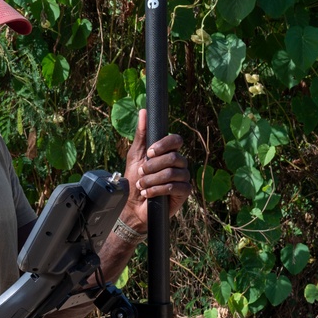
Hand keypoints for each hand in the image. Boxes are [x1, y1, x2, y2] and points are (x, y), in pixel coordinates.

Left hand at [120, 108, 190, 230]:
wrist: (132, 205)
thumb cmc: (134, 179)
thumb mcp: (135, 154)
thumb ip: (141, 134)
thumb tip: (143, 111)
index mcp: (168, 152)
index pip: (176, 140)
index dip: (164, 144)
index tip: (150, 152)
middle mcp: (179, 163)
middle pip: (174, 157)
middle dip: (153, 166)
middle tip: (142, 172)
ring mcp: (183, 178)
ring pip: (173, 173)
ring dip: (153, 179)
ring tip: (142, 185)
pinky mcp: (184, 193)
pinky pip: (175, 187)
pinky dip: (158, 190)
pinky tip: (148, 193)